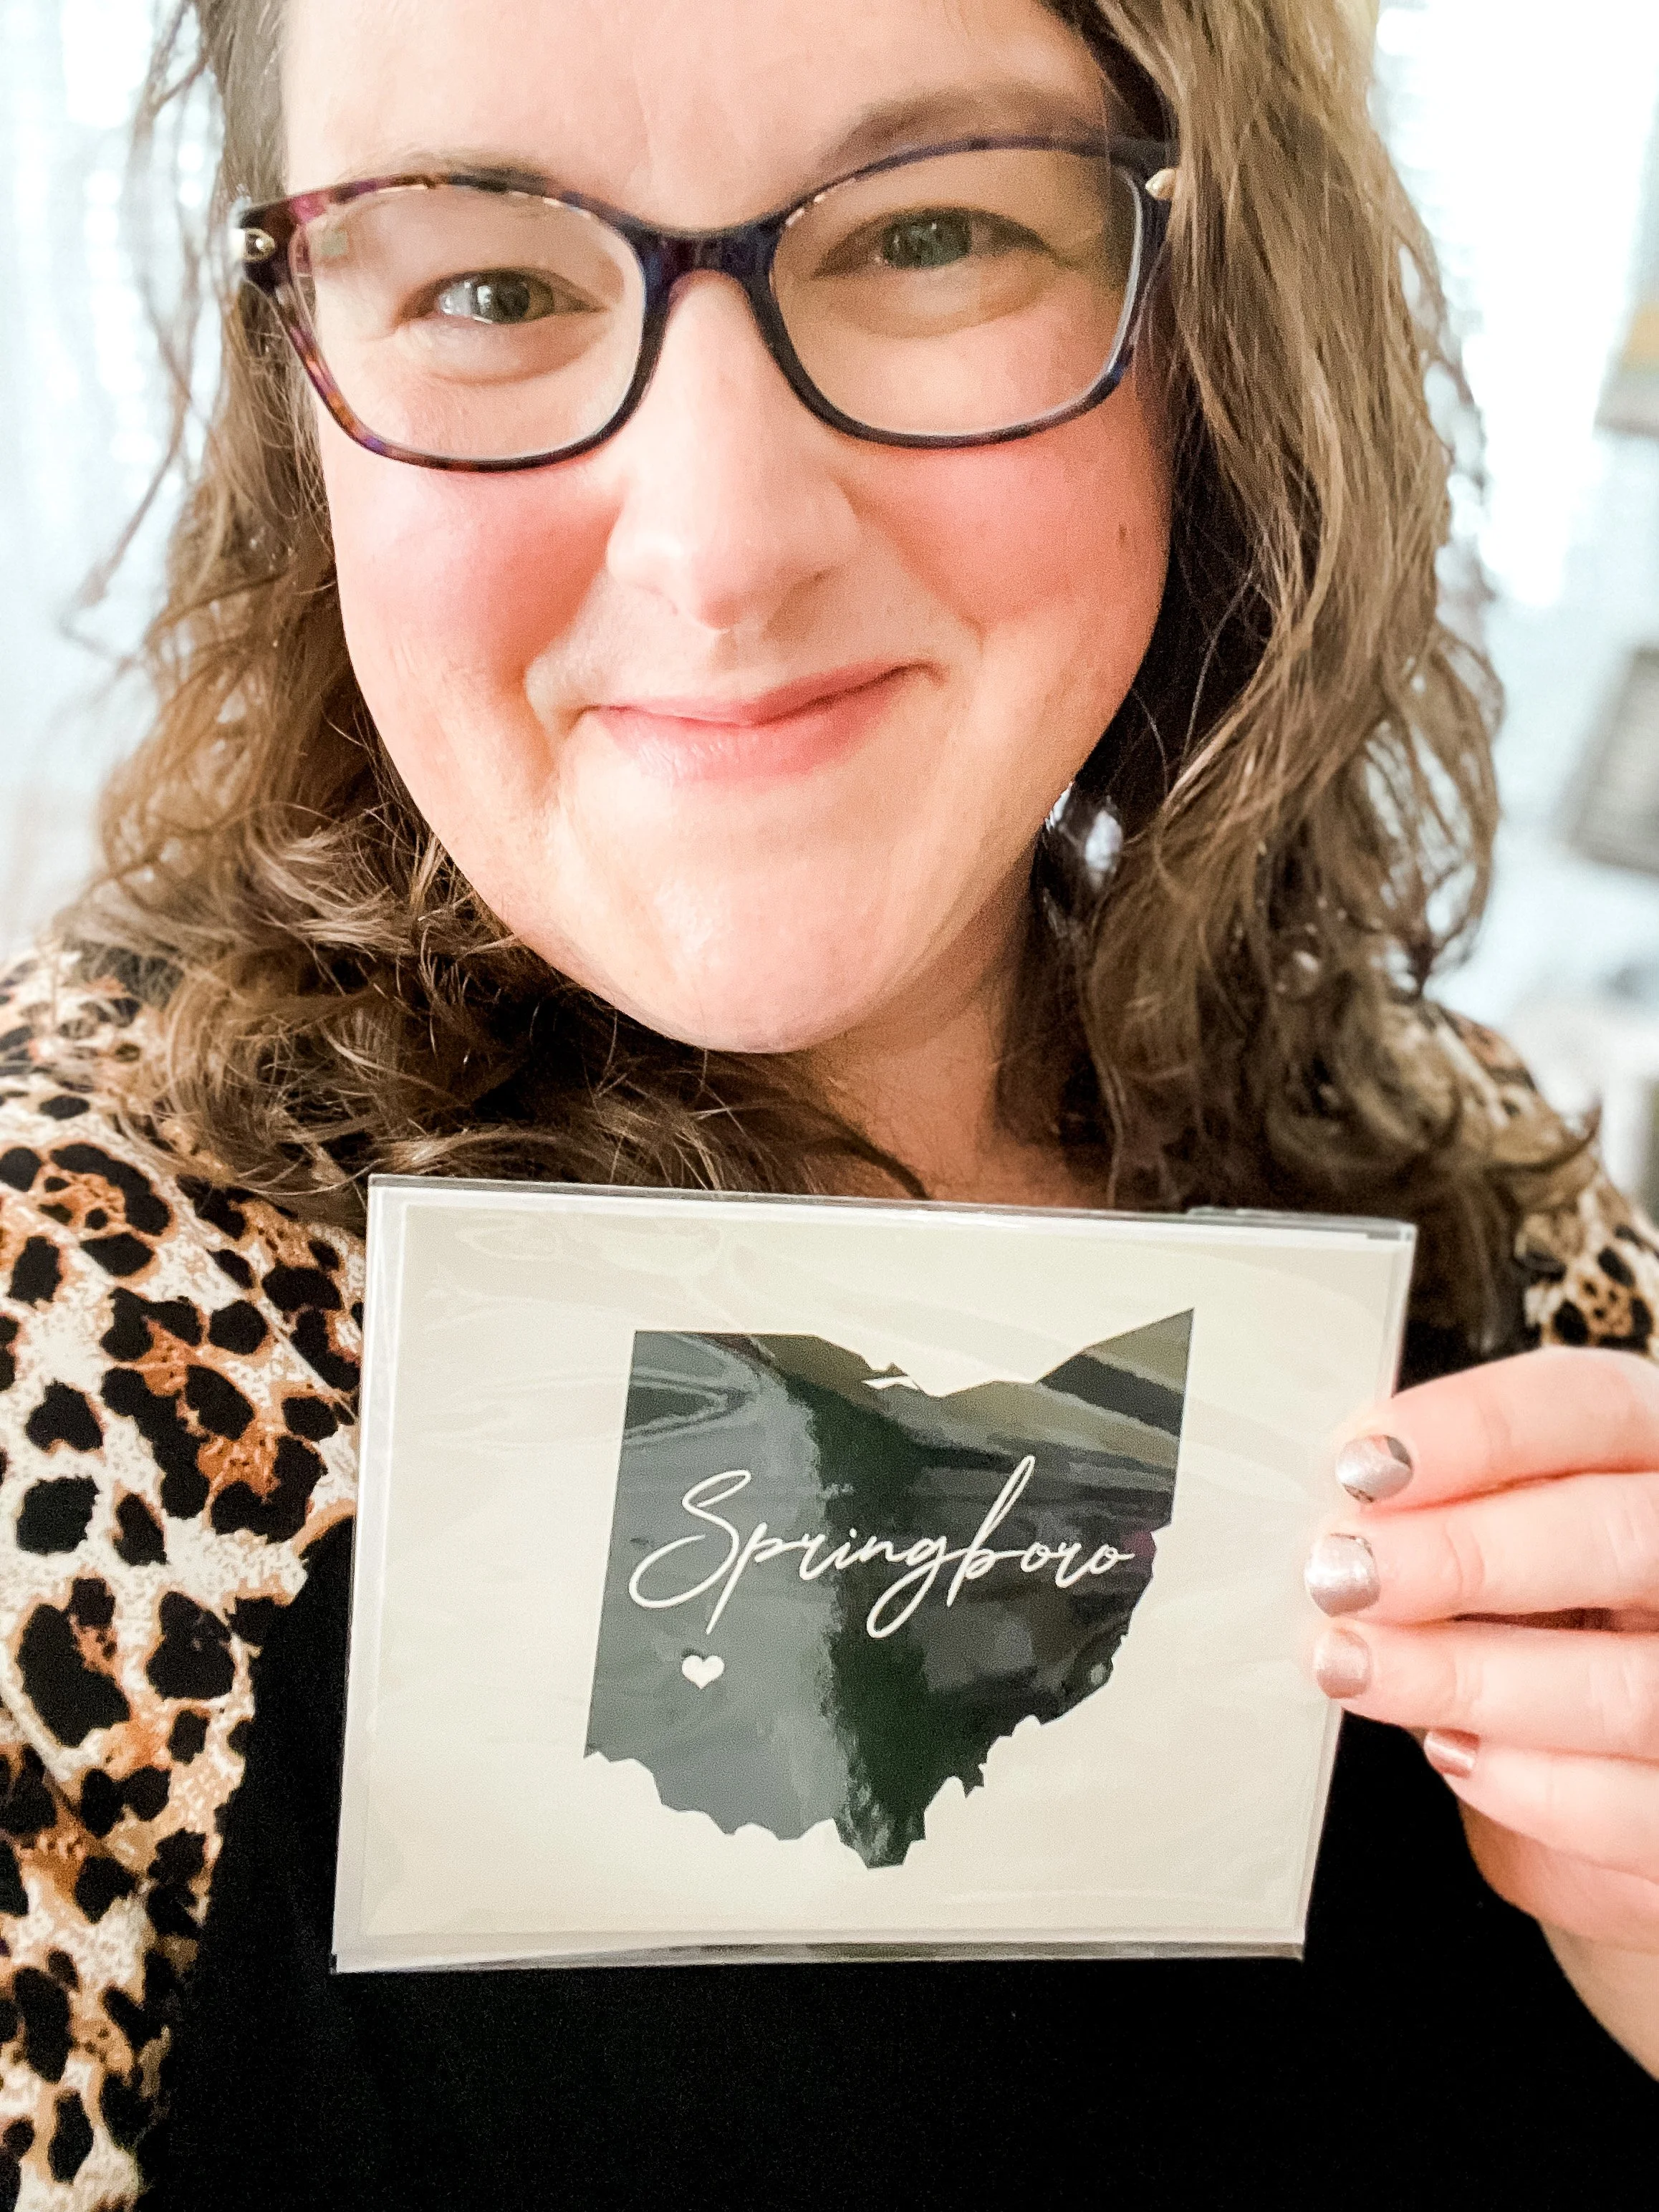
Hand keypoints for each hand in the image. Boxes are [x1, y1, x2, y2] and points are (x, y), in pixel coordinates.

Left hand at [1305, 1346, 1658, 2070]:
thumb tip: (1327, 1512)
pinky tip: (1449, 1751)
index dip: (1476, 1427)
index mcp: (1648, 1456)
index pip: (1592, 1405)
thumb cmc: (1534, 1611)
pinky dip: (1528, 1785)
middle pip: (1618, 1535)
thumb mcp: (1496, 1530)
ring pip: (1624, 1686)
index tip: (1359, 1465)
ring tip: (1351, 1664)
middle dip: (1465, 1556)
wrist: (1603, 1762)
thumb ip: (1437, 1504)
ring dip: (1465, 1676)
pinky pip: (1631, 1806)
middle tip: (1343, 1572)